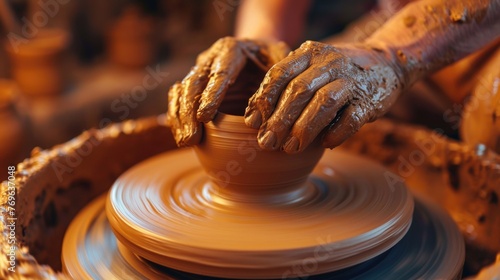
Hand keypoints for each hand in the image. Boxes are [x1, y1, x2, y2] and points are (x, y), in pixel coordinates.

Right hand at [166, 37, 288, 146]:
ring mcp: (199, 72)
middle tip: (192, 138)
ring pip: (181, 91)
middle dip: (190, 112)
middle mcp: (210, 58)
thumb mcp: (282, 62)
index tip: (205, 117)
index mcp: (231, 49)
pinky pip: (178, 101)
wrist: (260, 55)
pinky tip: (182, 138)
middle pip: (194, 83)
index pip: (220, 72)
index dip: (211, 95)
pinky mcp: (193, 87)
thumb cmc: (273, 60)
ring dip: (180, 118)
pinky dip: (177, 120)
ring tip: (186, 142)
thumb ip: (279, 78)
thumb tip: (276, 103)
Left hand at [244, 40, 402, 152]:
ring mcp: (351, 80)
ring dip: (304, 128)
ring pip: (324, 102)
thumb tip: (254, 119)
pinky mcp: (369, 99)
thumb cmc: (334, 74)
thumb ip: (284, 87)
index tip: (253, 122)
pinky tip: (324, 144)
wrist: (385, 64)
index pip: (280, 73)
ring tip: (290, 149)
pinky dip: (335, 133)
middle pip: (299, 90)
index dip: (263, 99)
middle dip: (280, 119)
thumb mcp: (309, 69)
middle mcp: (329, 62)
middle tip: (267, 143)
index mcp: (308, 53)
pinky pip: (350, 118)